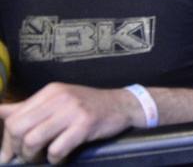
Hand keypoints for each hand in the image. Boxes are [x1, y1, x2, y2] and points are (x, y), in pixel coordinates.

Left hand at [0, 82, 140, 162]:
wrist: (123, 105)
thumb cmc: (87, 106)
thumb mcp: (58, 101)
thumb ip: (29, 108)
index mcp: (49, 92)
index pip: (12, 117)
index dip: (7, 141)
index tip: (10, 154)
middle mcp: (58, 98)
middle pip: (18, 128)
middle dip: (17, 149)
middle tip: (28, 157)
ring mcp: (72, 111)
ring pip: (33, 140)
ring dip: (33, 156)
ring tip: (42, 158)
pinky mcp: (85, 125)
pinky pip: (57, 149)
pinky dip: (54, 159)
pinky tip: (60, 157)